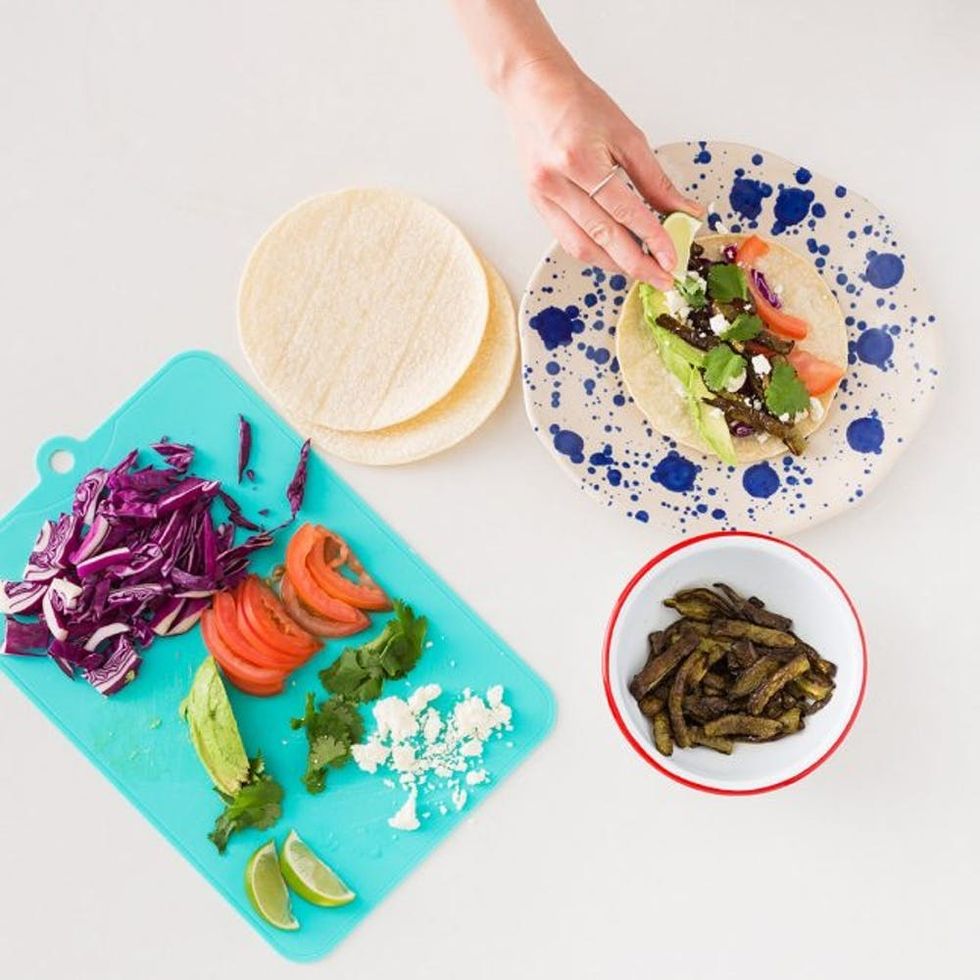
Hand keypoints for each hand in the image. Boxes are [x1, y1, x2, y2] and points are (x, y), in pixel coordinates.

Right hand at [500, 58, 702, 288]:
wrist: (531, 88)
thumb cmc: (577, 102)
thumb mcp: (625, 134)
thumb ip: (654, 178)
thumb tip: (683, 210)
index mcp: (581, 160)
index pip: (625, 212)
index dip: (652, 240)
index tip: (673, 260)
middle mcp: (557, 183)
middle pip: (603, 238)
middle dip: (637, 264)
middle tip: (662, 279)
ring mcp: (542, 196)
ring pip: (582, 247)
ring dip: (614, 264)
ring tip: (640, 270)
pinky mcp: (536, 203)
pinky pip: (566, 240)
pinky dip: (593, 252)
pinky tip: (613, 255)